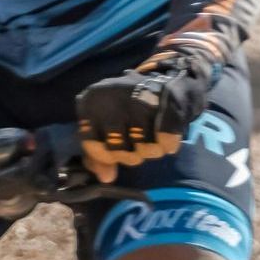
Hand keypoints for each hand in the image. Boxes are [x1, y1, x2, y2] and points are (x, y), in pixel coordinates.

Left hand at [77, 50, 212, 181]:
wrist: (168, 82)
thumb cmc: (128, 110)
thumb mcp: (105, 126)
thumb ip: (99, 154)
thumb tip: (106, 177)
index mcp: (92, 101)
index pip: (92, 144)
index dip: (105, 157)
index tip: (115, 153)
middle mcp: (113, 97)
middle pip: (118, 149)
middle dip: (130, 155)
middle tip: (137, 145)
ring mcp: (139, 98)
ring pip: (143, 148)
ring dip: (151, 151)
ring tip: (152, 139)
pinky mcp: (165, 102)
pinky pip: (165, 140)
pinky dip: (168, 144)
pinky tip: (167, 140)